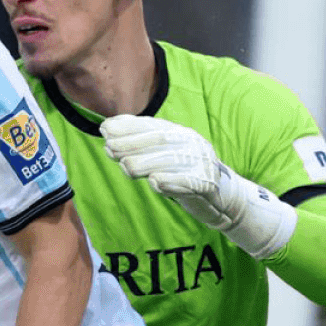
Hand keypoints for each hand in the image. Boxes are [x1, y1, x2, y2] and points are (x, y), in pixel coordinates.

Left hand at [100, 115, 294, 258]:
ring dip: (146, 163)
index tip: (104, 131)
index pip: (153, 126)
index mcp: (181, 133)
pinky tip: (154, 182)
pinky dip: (170, 182)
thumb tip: (106, 129)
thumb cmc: (182, 175)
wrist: (220, 199)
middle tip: (109, 150)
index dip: (128, 127)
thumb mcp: (160, 156)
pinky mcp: (209, 185)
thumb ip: (137, 144)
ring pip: (172, 160)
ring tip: (125, 167)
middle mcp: (193, 144)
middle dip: (132, 144)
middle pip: (160, 140)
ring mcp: (202, 163)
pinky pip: (189, 183)